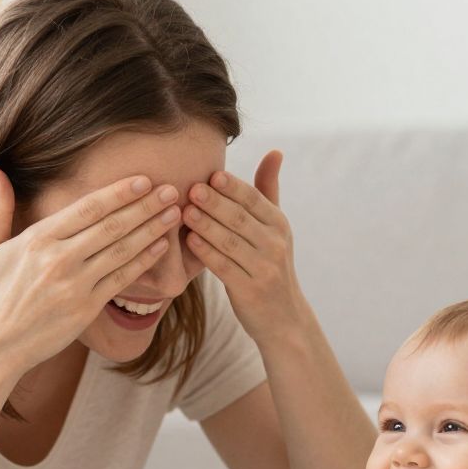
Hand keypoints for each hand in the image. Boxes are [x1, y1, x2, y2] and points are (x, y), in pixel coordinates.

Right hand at [0, 168, 184, 370]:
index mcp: (37, 239)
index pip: (87, 208)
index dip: (119, 193)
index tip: (143, 180)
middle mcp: (58, 259)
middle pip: (111, 226)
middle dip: (144, 206)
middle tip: (170, 191)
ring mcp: (74, 285)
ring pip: (121, 250)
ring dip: (151, 230)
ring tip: (173, 214)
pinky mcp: (86, 309)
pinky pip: (121, 279)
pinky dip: (143, 261)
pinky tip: (161, 247)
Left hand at [181, 151, 301, 339]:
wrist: (283, 317)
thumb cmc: (269, 264)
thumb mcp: (275, 228)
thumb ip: (268, 190)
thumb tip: (275, 151)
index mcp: (279, 225)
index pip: (255, 200)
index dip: (233, 187)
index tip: (211, 174)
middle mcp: (275, 244)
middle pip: (240, 218)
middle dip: (215, 202)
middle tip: (190, 188)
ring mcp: (264, 268)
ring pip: (230, 242)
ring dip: (205, 225)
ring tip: (183, 211)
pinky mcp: (250, 290)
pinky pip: (224, 266)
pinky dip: (206, 252)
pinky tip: (189, 239)